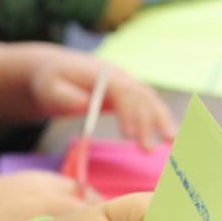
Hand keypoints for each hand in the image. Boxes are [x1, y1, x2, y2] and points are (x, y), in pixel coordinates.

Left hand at [25, 44, 176, 149]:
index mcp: (103, 75)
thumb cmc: (49, 80)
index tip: (129, 136)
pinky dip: (160, 122)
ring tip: (173, 143)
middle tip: (149, 150)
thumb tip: (84, 104)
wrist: (54, 70)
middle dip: (149, 123)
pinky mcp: (128, 97)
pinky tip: (170, 140)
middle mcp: (120, 78)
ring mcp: (127, 86)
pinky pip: (148, 108)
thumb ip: (63, 96)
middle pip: (142, 97)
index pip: (123, 92)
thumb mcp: (48, 87)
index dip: (129, 113)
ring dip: (163, 121)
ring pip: (151, 102)